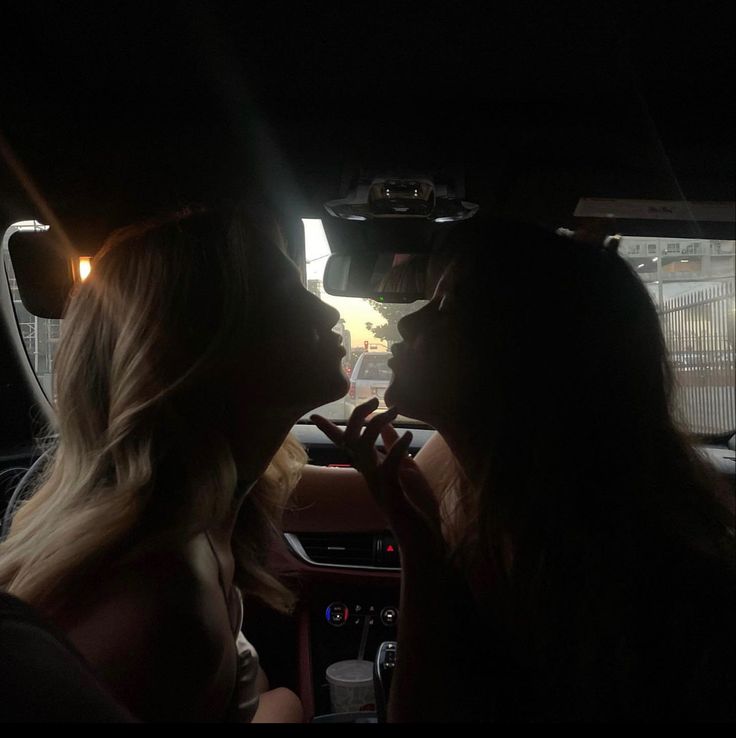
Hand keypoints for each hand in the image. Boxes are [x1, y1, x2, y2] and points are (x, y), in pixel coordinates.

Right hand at [310, 399, 444, 563]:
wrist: (423, 540)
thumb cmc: (416, 505)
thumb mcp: (406, 469)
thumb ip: (394, 448)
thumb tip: (389, 425)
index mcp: (371, 469)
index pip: (346, 446)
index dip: (330, 430)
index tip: (314, 415)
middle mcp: (369, 475)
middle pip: (350, 441)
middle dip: (358, 417)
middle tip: (375, 398)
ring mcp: (377, 484)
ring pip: (363, 449)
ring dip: (377, 425)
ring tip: (394, 411)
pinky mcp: (391, 492)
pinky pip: (388, 465)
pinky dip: (396, 447)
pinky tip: (408, 435)